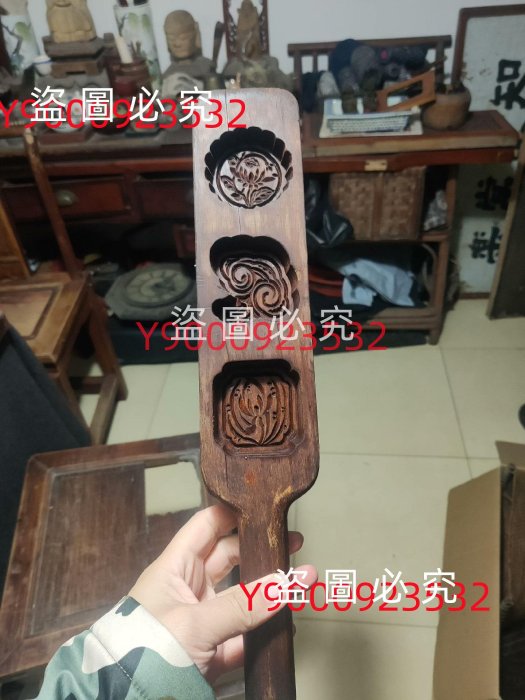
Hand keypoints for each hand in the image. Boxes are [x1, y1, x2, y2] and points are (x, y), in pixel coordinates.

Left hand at [129, 504, 315, 681]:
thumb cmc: (145, 652)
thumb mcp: (194, 623)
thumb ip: (245, 604)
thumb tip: (290, 582)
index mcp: (174, 568)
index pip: (206, 526)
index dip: (233, 512)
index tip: (265, 506)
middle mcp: (188, 588)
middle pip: (229, 557)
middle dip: (260, 549)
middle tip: (292, 543)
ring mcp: (200, 620)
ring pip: (240, 597)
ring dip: (267, 592)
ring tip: (297, 583)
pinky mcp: (210, 653)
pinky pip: (243, 635)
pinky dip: (264, 632)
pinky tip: (286, 626)